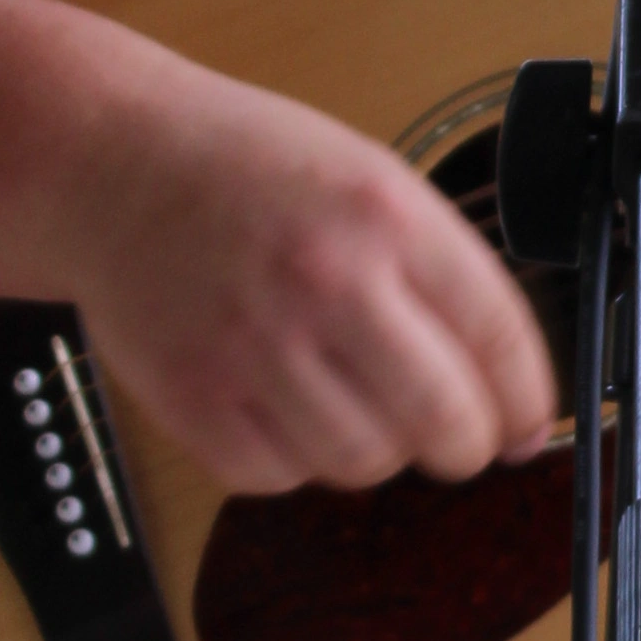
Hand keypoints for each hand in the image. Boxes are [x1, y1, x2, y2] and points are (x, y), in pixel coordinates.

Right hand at [56, 56, 563, 496]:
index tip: (530, 428)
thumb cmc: (246, 171)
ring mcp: (255, 344)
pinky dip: (291, 461)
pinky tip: (278, 405)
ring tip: (349, 404)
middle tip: (455, 442)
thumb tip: (506, 388)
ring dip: (374, 450)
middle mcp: (328, 281)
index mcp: (387, 217)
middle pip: (444, 421)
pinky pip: (278, 478)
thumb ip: (438, 274)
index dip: (531, 402)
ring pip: (365, 462)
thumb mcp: (366, 180)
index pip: (500, 337)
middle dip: (466, 446)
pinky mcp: (192, 396)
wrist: (109, 162)